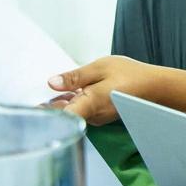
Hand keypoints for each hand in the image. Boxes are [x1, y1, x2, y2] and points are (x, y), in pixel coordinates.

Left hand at [45, 55, 159, 124]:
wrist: (154, 86)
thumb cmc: (131, 75)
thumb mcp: (100, 67)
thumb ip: (75, 76)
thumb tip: (52, 82)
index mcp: (90, 103)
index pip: (61, 116)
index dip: (44, 115)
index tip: (31, 112)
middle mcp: (92, 115)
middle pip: (63, 114)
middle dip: (50, 105)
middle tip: (37, 98)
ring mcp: (97, 118)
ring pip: (72, 112)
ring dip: (63, 103)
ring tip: (56, 92)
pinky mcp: (101, 116)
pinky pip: (82, 111)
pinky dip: (75, 103)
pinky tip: (73, 93)